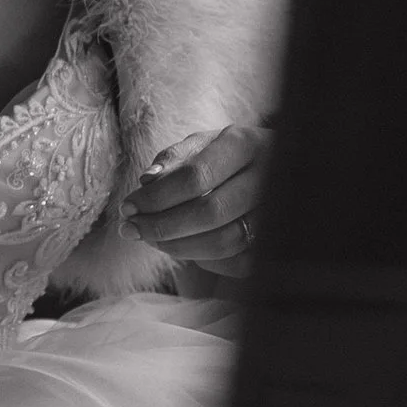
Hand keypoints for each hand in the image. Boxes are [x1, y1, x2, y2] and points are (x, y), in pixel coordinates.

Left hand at [129, 123, 265, 275]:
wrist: (278, 167)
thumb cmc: (228, 156)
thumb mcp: (202, 145)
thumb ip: (174, 159)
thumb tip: (147, 181)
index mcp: (245, 144)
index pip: (195, 177)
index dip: (156, 197)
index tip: (127, 208)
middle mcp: (268, 175)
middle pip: (209, 212)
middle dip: (162, 226)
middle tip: (131, 230)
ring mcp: (279, 211)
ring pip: (225, 241)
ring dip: (179, 247)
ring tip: (152, 240)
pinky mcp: (279, 242)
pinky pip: (238, 262)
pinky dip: (205, 260)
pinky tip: (184, 247)